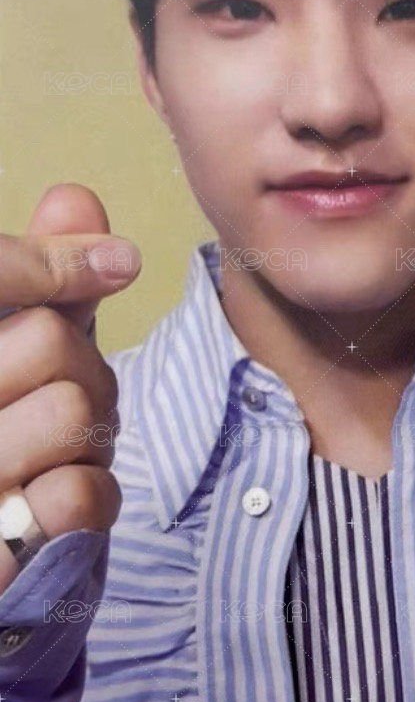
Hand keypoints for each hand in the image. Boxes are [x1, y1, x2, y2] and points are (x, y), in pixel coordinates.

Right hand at [0, 184, 141, 591]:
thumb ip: (43, 275)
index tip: (116, 263)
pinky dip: (91, 497)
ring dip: (92, 438)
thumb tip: (75, 195)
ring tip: (53, 457)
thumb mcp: (24, 347)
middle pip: (53, 340)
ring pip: (74, 412)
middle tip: (58, 402)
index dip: (52, 264)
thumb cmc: (9, 435)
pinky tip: (55, 506)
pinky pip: (78, 493)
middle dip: (86, 371)